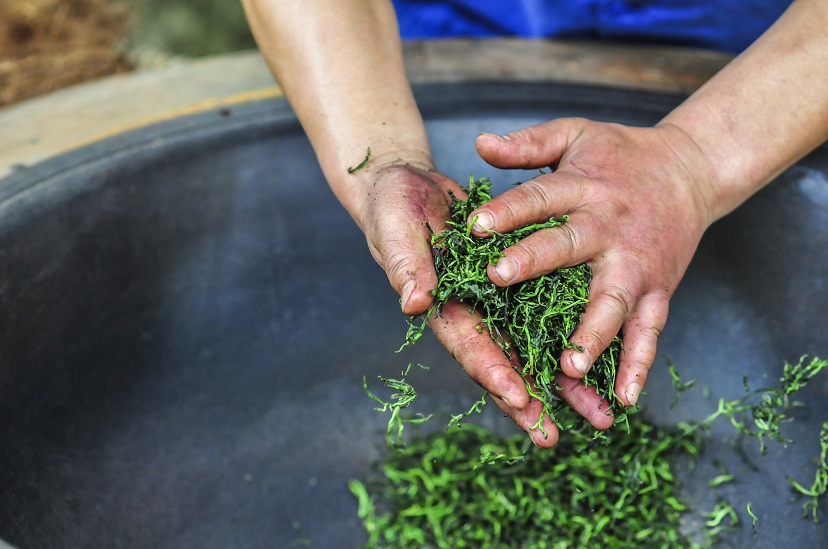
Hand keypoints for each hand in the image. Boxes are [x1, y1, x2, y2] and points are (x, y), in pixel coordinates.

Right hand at [356, 160, 612, 446]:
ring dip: (560, 381)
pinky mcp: (516, 280)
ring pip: (533, 346)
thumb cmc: (393, 207)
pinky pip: (547, 312)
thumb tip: (413, 303)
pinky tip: (599, 359)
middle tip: (552, 436)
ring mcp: (495, 300)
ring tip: (593, 414)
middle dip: (528, 400)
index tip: (517, 397)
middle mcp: (472, 312)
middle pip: (504, 362)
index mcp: (443, 306)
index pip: (468, 346)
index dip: (492, 372)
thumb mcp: (396, 229)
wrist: (407, 185)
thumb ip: (406, 266)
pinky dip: (569, 335)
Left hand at [471, 118, 716, 407]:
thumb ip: (528, 143)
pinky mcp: (659, 290)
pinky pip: (650, 332)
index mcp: (583, 189)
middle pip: (568, 246)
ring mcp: (636, 265)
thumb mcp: (575, 135)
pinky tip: (624, 398)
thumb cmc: (621, 154)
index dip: (507, 211)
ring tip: (570, 365)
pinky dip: (639, 365)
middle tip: (499, 279)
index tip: (475, 226)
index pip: (539, 198)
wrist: (692, 169)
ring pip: (612, 302)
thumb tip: (477, 143)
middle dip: (534, 262)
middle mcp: (608, 228)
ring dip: (592, 333)